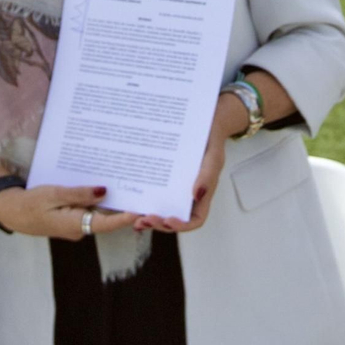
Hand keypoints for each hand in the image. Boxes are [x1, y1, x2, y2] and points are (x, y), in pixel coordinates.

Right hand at [0, 182, 136, 240]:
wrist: (13, 213)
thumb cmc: (31, 203)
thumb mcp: (54, 193)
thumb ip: (79, 194)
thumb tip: (104, 192)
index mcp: (74, 225)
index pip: (105, 223)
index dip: (124, 217)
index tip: (141, 210)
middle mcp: (79, 229)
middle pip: (106, 218)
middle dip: (123, 207)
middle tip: (142, 191)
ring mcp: (77, 226)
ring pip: (99, 214)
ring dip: (112, 203)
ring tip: (130, 185)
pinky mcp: (74, 220)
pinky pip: (91, 211)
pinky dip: (99, 202)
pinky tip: (107, 188)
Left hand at [135, 101, 233, 233]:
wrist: (203, 118)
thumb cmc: (211, 136)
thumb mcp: (213, 154)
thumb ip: (207, 174)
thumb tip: (197, 195)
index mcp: (202, 192)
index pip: (195, 219)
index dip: (181, 226)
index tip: (167, 220)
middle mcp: (187, 193)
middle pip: (174, 218)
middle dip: (158, 223)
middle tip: (143, 220)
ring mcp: (174, 185)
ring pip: (162, 208)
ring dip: (148, 216)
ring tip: (133, 217)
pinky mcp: (164, 175)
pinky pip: (154, 191)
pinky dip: (143, 199)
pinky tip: (131, 200)